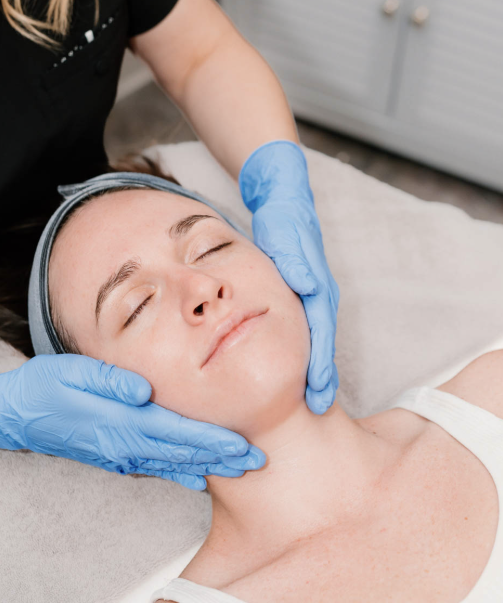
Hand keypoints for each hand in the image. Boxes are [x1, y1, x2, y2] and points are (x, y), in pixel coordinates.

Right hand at [0, 354, 264, 489]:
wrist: (17, 415)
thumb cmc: (46, 387)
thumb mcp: (75, 372)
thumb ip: (113, 380)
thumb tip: (145, 390)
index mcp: (120, 422)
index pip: (176, 433)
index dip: (211, 440)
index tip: (242, 446)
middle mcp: (125, 444)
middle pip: (182, 453)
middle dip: (222, 457)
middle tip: (257, 461)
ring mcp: (120, 454)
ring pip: (173, 463)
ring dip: (209, 466)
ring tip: (240, 469)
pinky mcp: (115, 455)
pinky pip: (155, 468)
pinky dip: (180, 474)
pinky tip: (198, 480)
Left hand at [239, 140, 338, 413]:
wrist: (281, 194)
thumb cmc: (281, 213)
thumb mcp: (284, 231)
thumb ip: (294, 257)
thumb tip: (307, 286)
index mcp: (315, 284)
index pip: (320, 331)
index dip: (319, 365)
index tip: (318, 394)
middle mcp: (317, 292)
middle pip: (321, 341)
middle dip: (321, 376)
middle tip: (316, 408)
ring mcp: (308, 293)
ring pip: (313, 337)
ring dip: (313, 367)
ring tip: (309, 397)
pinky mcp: (298, 291)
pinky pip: (303, 327)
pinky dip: (301, 350)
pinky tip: (292, 365)